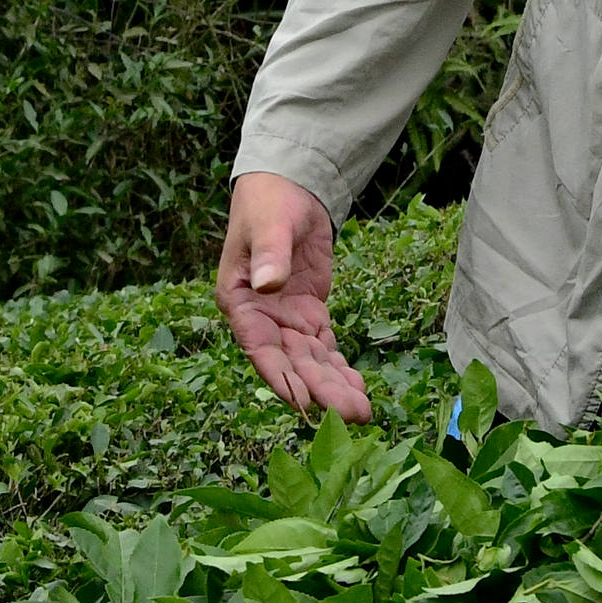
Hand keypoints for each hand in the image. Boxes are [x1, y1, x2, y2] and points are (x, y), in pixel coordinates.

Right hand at [219, 173, 369, 422]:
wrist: (288, 188)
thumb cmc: (269, 203)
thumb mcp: (269, 224)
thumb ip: (270, 255)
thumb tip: (268, 284)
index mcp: (239, 302)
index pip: (261, 349)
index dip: (282, 378)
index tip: (306, 404)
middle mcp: (261, 320)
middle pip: (292, 363)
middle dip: (321, 391)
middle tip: (352, 415)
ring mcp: (286, 320)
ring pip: (311, 362)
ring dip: (334, 387)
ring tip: (362, 413)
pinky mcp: (309, 314)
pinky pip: (324, 348)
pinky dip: (340, 368)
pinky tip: (358, 390)